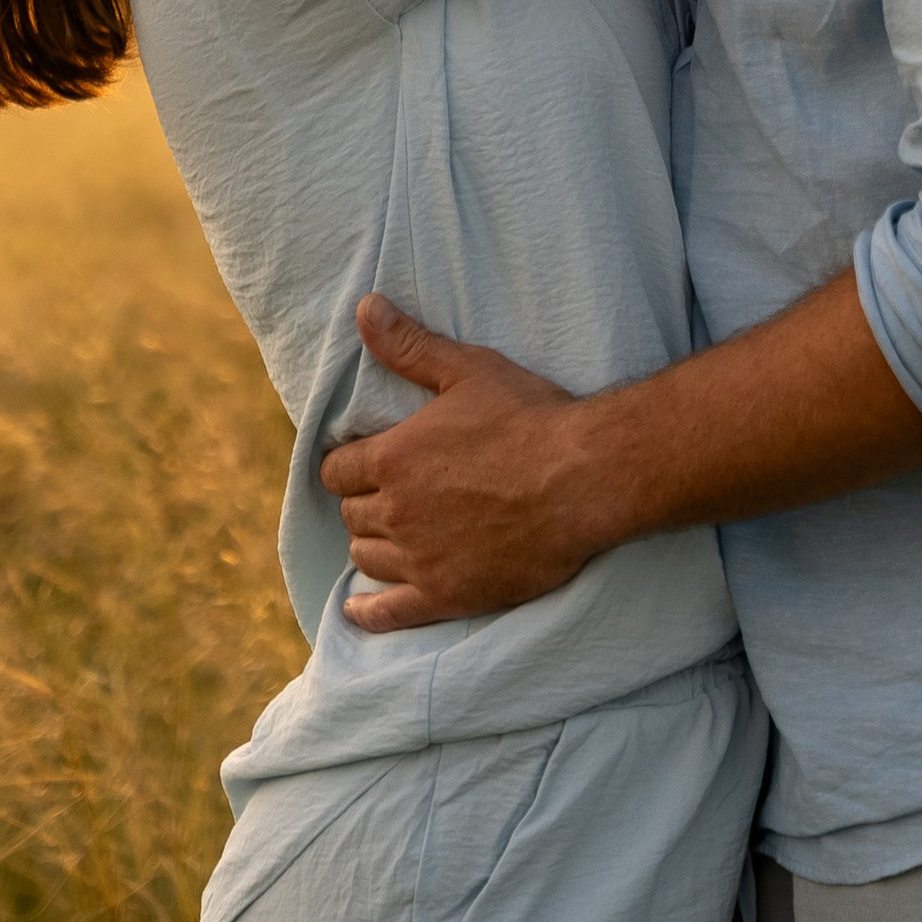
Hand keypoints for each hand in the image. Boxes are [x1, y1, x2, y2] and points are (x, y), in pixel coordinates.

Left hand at [317, 297, 593, 630]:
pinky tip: (357, 610)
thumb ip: (409, 345)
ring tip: (389, 536)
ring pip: (367, 557)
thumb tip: (365, 307)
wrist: (584, 478)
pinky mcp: (448, 595)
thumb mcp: (467, 370)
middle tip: (390, 494)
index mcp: (393, 456)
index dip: (348, 464)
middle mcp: (396, 510)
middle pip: (352, 513)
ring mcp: (419, 558)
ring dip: (372, 543)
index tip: (363, 462)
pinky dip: (367, 612)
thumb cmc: (529, 417)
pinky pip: (389, 613)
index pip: (337, 469)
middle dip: (364, 501)